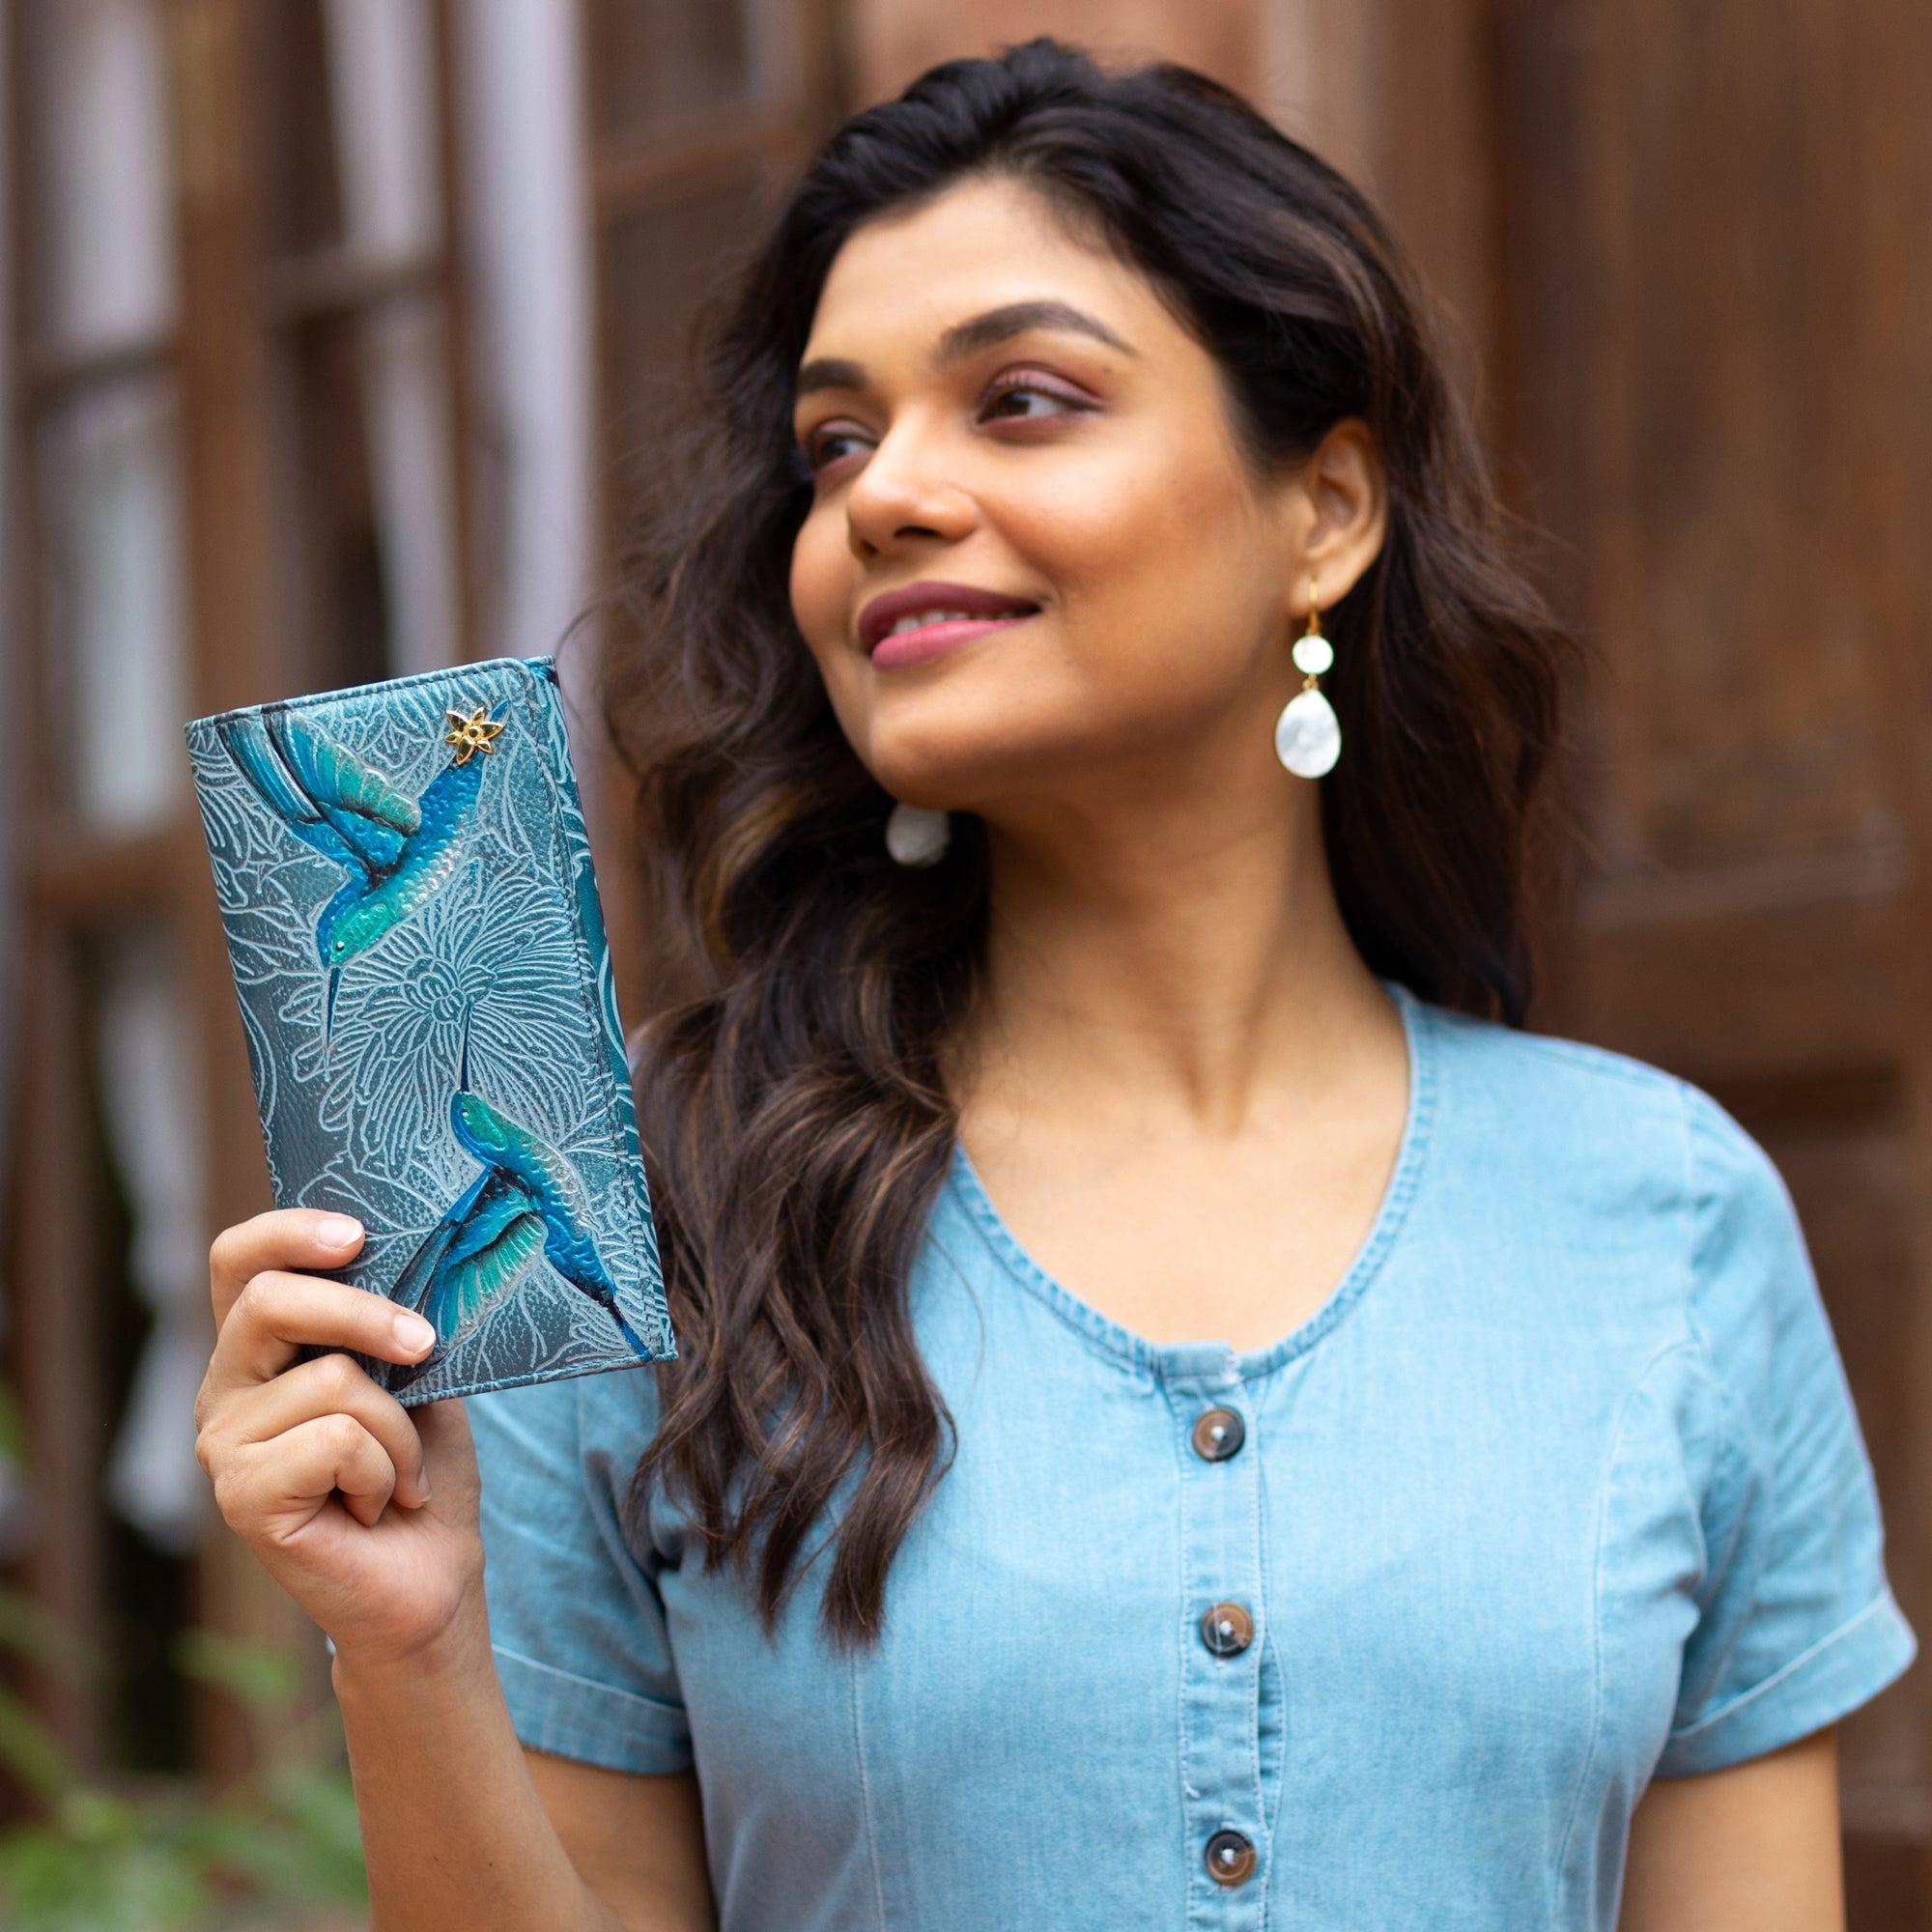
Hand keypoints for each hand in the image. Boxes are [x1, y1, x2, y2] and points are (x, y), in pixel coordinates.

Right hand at [195, 1209, 484, 1663]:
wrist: (432, 1578)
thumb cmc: (421, 1472)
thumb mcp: (416, 1376)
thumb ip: (391, 1321)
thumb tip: (414, 1257)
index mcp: (261, 1350)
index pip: (238, 1260)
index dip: (287, 1231)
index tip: (357, 1234)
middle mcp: (225, 1390)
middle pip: (272, 1302)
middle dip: (366, 1315)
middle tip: (425, 1345)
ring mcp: (223, 1445)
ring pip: (333, 1382)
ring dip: (399, 1430)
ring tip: (399, 1474)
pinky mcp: (240, 1498)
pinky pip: (337, 1441)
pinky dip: (384, 1471)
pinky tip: (373, 1505)